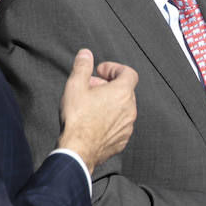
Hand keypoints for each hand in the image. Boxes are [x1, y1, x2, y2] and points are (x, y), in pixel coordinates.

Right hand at [58, 48, 137, 171]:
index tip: (100, 72)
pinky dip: (110, 119)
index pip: (129, 72)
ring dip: (109, 103)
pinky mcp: (122, 140)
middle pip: (125, 90)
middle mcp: (130, 109)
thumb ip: (82, 67)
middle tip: (90, 87)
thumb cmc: (77, 119)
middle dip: (108, 85)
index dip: (114, 68)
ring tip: (90, 105)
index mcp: (122, 93)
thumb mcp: (75, 86)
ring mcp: (128, 126)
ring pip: (123, 108)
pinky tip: (93, 122)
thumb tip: (86, 54)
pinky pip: (120, 124)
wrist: (78, 151)